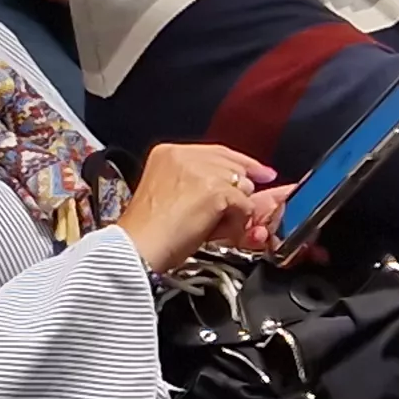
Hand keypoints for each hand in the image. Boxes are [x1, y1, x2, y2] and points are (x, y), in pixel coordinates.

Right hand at [113, 141, 282, 272]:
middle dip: (240, 189)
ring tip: (213, 225)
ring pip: (242, 186)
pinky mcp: (216, 190)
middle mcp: (184, 155)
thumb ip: (193, 180)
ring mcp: (202, 171)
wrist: (137, 246)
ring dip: (235, 208)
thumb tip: (230, 182)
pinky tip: (216, 232)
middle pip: (233, 166)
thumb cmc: (147, 230)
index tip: (260, 171)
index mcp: (168, 152)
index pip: (217, 151)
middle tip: (240, 208)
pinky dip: (237, 222)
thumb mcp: (165, 191)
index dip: (242, 163)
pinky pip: (245, 205)